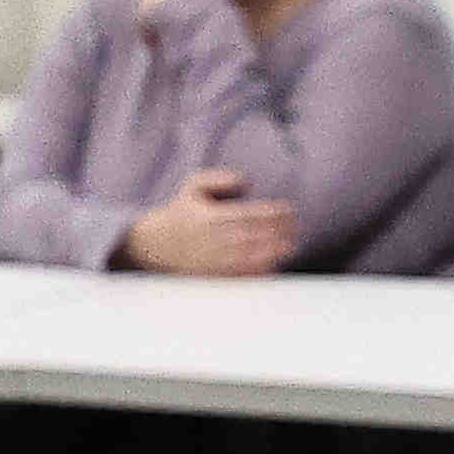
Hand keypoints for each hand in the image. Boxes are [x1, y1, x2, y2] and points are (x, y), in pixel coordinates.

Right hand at [115, 170, 296, 275]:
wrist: (157, 244)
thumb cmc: (181, 212)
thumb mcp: (192, 185)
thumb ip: (218, 178)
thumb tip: (245, 180)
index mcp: (211, 217)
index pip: (250, 214)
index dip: (273, 212)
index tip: (289, 209)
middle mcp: (215, 239)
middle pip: (255, 235)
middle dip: (279, 231)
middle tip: (296, 226)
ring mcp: (216, 260)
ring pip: (251, 257)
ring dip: (274, 252)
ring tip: (291, 245)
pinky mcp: (216, 276)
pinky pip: (242, 276)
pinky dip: (260, 272)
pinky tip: (275, 265)